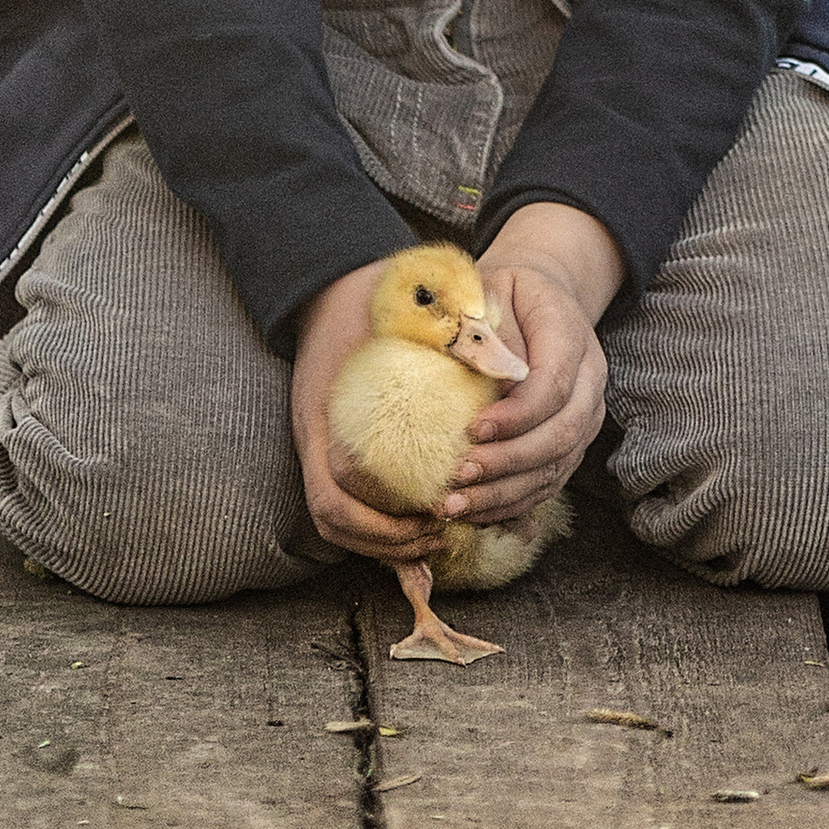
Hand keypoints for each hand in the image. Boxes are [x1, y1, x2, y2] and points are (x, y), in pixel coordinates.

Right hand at [291, 260, 449, 562]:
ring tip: (435, 536)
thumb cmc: (376, 296)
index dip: (382, 522)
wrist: (329, 287)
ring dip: (382, 541)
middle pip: (333, 518)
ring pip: (335, 520)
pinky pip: (344, 501)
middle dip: (386, 541)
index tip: (436, 511)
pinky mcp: (326, 446)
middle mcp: (313, 436)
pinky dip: (378, 524)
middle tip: (440, 534)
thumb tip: (515, 370)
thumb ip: (460, 336)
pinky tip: (419, 525)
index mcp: (326, 411)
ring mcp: (315, 444)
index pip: (336, 495)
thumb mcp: (415, 311)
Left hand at [446, 202, 624, 526]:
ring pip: (556, 467)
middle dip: (508, 463)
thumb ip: (488, 331)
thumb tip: (480, 377)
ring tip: (455, 505)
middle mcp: (591, 382)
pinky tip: (473, 512)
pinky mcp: (570, 445)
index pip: (555, 386)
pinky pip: (548, 482)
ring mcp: (585, 418)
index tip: (472, 430)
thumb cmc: (505, 294)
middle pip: (561, 435)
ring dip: (504, 493)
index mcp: (573, 335)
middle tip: (458, 477)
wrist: (539, 298)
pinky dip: (511, 503)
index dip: (517, 415)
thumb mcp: (491, 290)